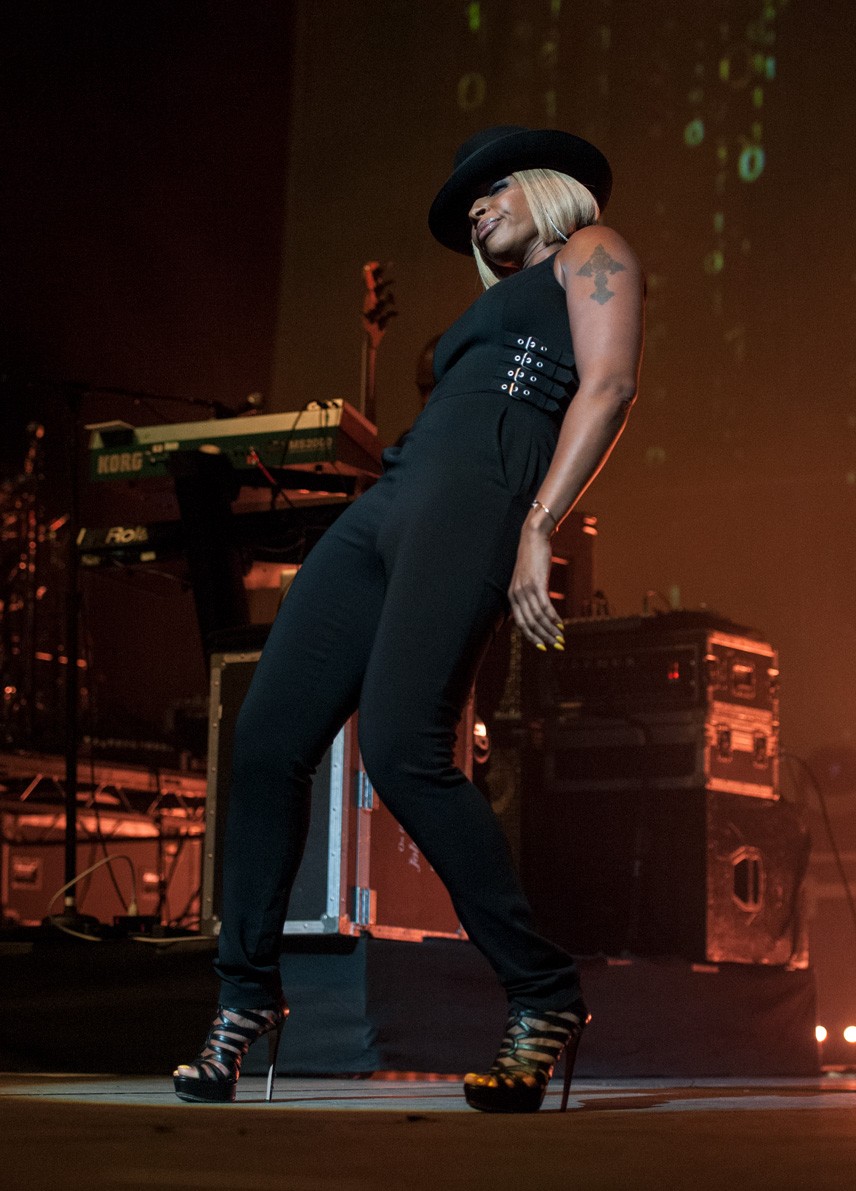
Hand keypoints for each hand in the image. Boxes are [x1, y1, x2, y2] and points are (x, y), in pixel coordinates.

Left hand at [508, 520, 564, 651]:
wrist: (533, 537)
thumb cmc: (532, 559)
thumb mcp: (527, 579)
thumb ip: (529, 595)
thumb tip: (538, 611)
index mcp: (512, 597)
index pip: (521, 624)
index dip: (532, 638)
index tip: (544, 647)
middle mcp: (516, 595)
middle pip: (530, 624)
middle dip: (544, 638)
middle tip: (557, 646)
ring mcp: (526, 589)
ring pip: (538, 617)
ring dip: (551, 630)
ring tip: (562, 638)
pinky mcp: (537, 583)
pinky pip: (545, 606)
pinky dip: (553, 617)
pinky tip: (561, 624)